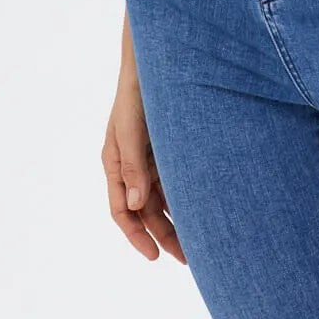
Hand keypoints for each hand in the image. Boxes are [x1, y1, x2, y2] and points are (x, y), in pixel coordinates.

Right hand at [102, 77, 185, 263]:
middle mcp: (132, 164)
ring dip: (178, 218)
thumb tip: (135, 205)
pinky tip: (204, 209)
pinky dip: (186, 195)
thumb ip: (132, 166)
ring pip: (163, 198)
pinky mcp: (169, 147)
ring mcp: (151, 156)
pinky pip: (177, 179)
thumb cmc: (137, 92)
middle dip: (164, 234)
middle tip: (187, 258)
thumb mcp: (130, 129)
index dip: (136, 236)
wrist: (157, 60)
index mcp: (115, 162)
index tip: (153, 257)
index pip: (121, 210)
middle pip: (146, 210)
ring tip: (201, 242)